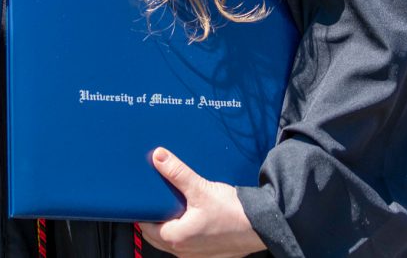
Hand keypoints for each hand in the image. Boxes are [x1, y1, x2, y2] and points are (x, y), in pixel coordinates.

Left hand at [138, 148, 265, 257]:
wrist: (263, 225)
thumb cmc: (234, 213)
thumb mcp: (200, 188)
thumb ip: (177, 172)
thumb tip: (159, 157)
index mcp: (177, 238)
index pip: (146, 227)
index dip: (143, 212)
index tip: (144, 199)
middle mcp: (185, 251)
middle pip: (158, 236)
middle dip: (155, 218)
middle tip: (158, 199)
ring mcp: (197, 255)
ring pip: (173, 240)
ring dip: (171, 225)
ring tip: (176, 205)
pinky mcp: (210, 253)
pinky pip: (189, 243)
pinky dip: (186, 231)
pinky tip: (193, 216)